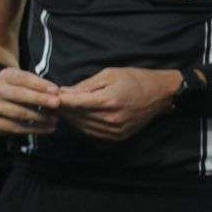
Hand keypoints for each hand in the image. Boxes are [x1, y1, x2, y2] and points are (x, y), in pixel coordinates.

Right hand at [0, 67, 60, 135]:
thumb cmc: (20, 91)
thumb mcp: (27, 82)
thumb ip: (39, 86)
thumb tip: (56, 94)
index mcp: (5, 76)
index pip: (23, 79)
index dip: (40, 85)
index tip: (56, 90)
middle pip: (19, 94)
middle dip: (39, 99)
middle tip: (56, 104)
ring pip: (18, 113)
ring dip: (39, 117)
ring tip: (55, 119)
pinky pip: (16, 127)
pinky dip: (34, 129)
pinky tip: (48, 129)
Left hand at [56, 67, 180, 141]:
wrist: (160, 93)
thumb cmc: (134, 79)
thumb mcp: (108, 75)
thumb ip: (85, 85)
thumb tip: (63, 91)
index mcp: (108, 101)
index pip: (75, 103)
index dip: (60, 100)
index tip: (50, 95)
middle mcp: (111, 118)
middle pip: (76, 116)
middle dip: (63, 108)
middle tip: (53, 101)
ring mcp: (115, 130)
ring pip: (82, 126)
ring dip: (71, 118)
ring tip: (64, 109)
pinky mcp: (118, 136)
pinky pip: (93, 133)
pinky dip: (83, 125)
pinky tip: (78, 117)